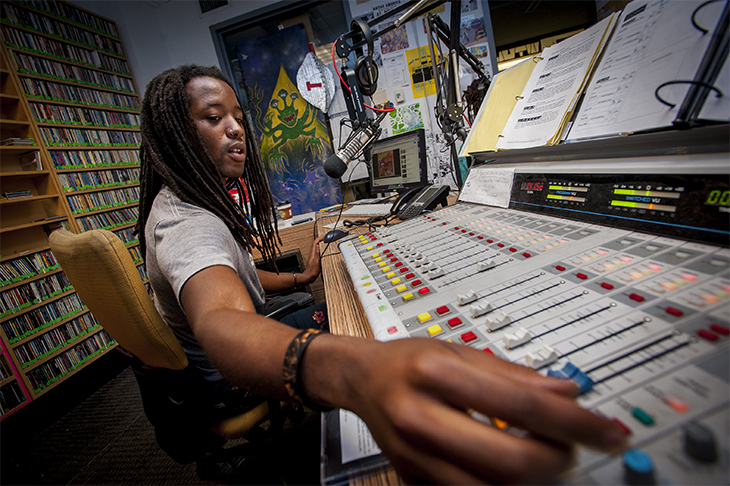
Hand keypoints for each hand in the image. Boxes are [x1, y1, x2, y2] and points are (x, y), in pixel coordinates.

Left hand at [300, 236, 324, 284]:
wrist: (309, 276)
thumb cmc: (312, 271)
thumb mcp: (316, 262)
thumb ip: (317, 254)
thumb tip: (318, 246)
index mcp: (312, 254)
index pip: (315, 243)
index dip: (319, 239)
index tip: (323, 237)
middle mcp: (312, 254)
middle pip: (315, 244)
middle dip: (319, 240)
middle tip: (324, 238)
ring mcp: (313, 257)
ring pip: (316, 248)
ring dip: (319, 244)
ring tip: (324, 242)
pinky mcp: (314, 259)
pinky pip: (317, 252)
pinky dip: (320, 249)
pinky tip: (322, 251)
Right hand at [324, 337, 627, 483]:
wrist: (362, 380)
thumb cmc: (410, 360)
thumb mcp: (461, 350)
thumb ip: (516, 375)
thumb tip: (568, 394)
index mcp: (435, 373)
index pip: (520, 405)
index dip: (574, 423)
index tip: (607, 430)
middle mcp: (420, 418)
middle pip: (510, 461)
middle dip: (558, 460)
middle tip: (573, 447)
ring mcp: (415, 456)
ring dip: (534, 479)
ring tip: (545, 456)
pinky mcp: (415, 480)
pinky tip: (512, 468)